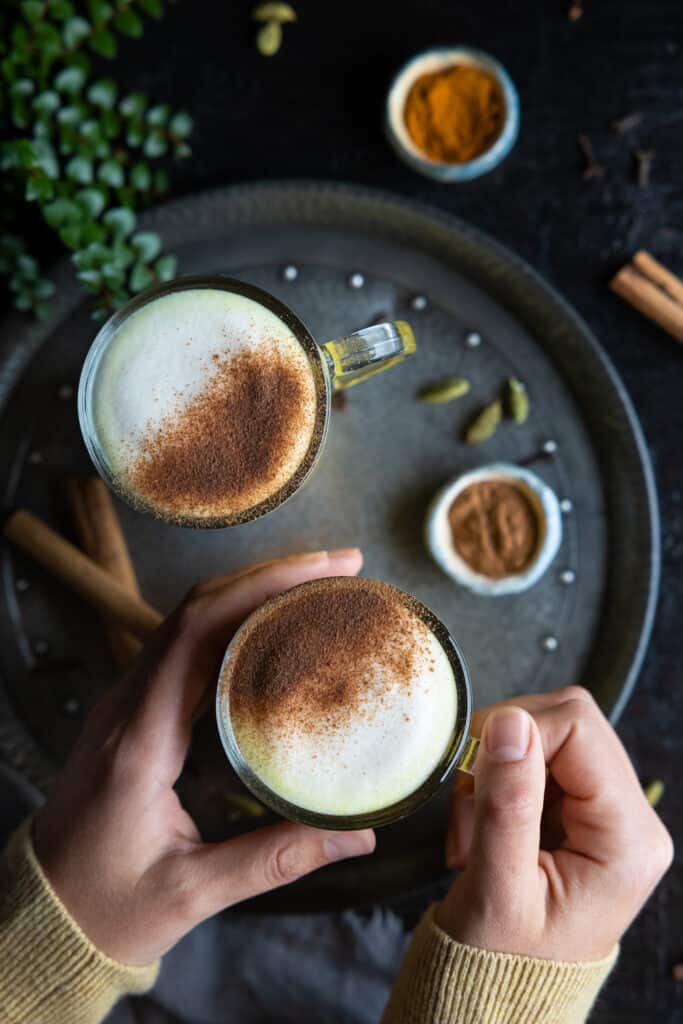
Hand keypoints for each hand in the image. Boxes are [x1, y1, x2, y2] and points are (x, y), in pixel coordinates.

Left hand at [33, 549, 374, 966]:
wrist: (44, 913)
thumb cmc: (107, 907)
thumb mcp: (192, 892)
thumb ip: (277, 859)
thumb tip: (358, 835)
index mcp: (140, 742)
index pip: (196, 634)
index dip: (258, 589)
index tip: (319, 572)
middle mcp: (127, 708)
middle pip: (195, 610)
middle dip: (268, 575)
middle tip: (339, 568)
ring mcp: (125, 704)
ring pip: (187, 620)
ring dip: (250, 591)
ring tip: (316, 586)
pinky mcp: (133, 712)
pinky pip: (183, 646)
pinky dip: (231, 621)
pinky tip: (273, 627)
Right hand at [437, 687, 672, 960]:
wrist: (498, 997)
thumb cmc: (500, 962)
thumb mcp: (498, 887)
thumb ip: (507, 802)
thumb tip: (509, 720)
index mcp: (627, 838)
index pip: (578, 728)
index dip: (518, 730)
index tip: (472, 774)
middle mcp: (630, 818)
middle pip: (568, 722)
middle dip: (505, 750)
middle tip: (469, 803)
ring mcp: (606, 812)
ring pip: (547, 734)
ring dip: (495, 768)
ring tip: (472, 830)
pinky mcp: (579, 812)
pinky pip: (535, 760)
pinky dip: (496, 781)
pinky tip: (481, 828)